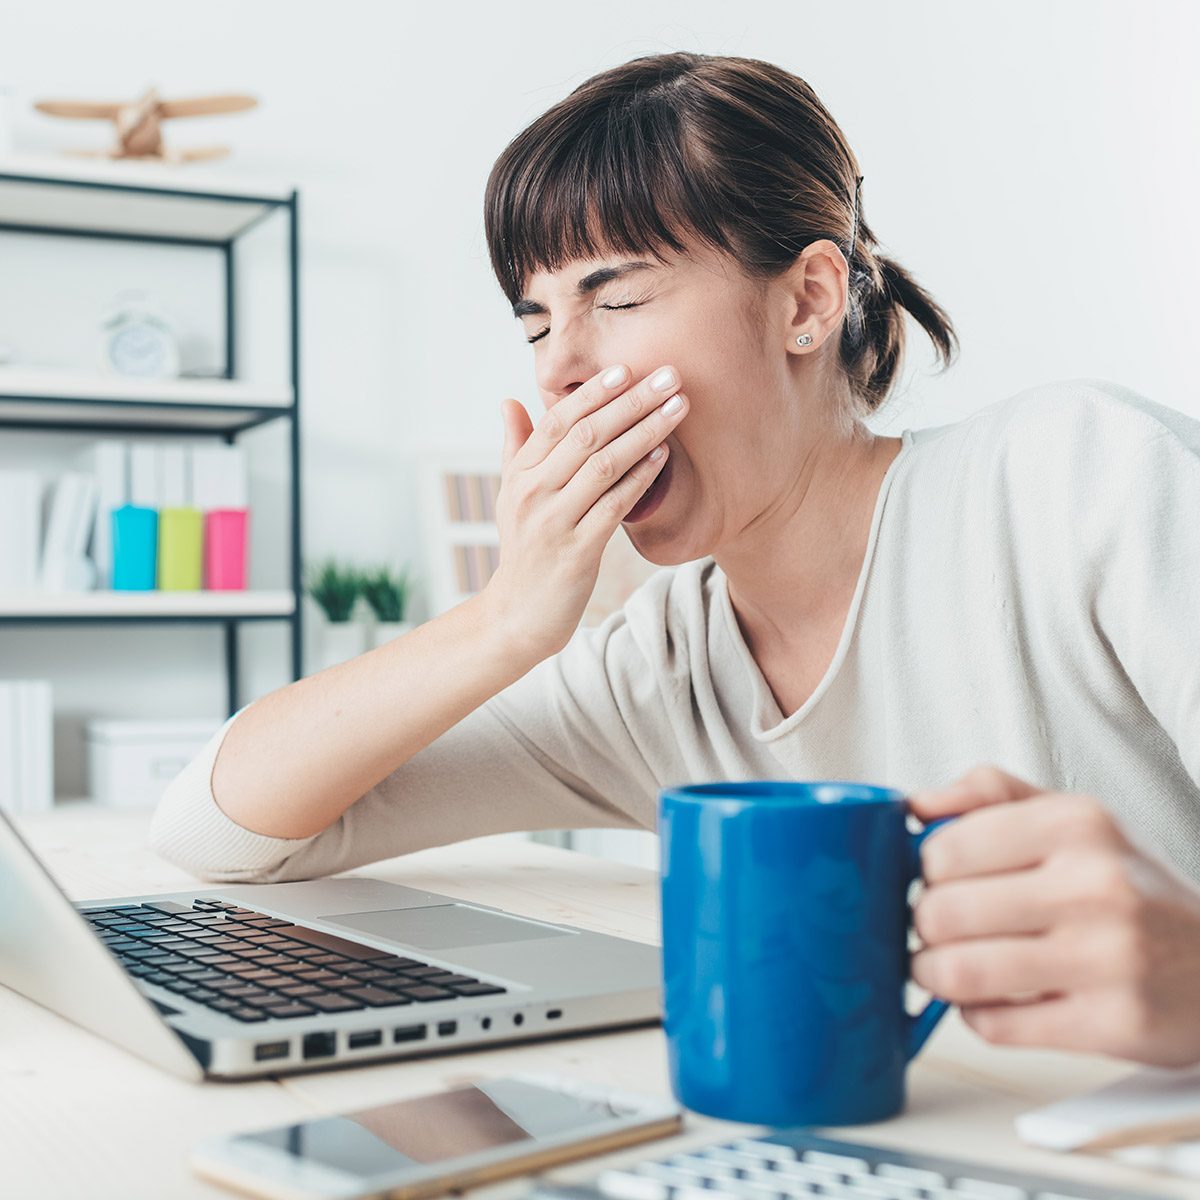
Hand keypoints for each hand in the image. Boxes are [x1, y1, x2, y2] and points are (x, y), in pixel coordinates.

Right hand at [482, 363, 687, 658]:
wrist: (519, 614)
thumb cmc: (525, 549)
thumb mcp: (511, 496)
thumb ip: (516, 447)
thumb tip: (510, 401)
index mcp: (520, 474)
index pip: (557, 420)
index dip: (594, 393)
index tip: (628, 368)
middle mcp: (534, 492)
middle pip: (586, 434)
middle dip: (631, 401)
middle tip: (669, 376)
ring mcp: (555, 522)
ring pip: (604, 465)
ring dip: (645, 432)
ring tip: (678, 408)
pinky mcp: (577, 551)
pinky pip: (615, 506)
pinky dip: (641, 477)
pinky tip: (664, 456)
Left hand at [908, 765, 1199, 1066]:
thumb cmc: (1131, 888)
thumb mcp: (1072, 817)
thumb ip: (989, 795)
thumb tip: (915, 805)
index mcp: (1076, 824)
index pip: (945, 848)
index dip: (925, 870)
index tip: (936, 879)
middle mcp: (1095, 885)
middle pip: (944, 911)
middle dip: (923, 924)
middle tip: (936, 927)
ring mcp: (1107, 958)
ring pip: (960, 971)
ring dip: (934, 973)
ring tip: (943, 965)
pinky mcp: (1113, 1024)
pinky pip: (996, 1025)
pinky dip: (976, 1014)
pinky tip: (994, 998)